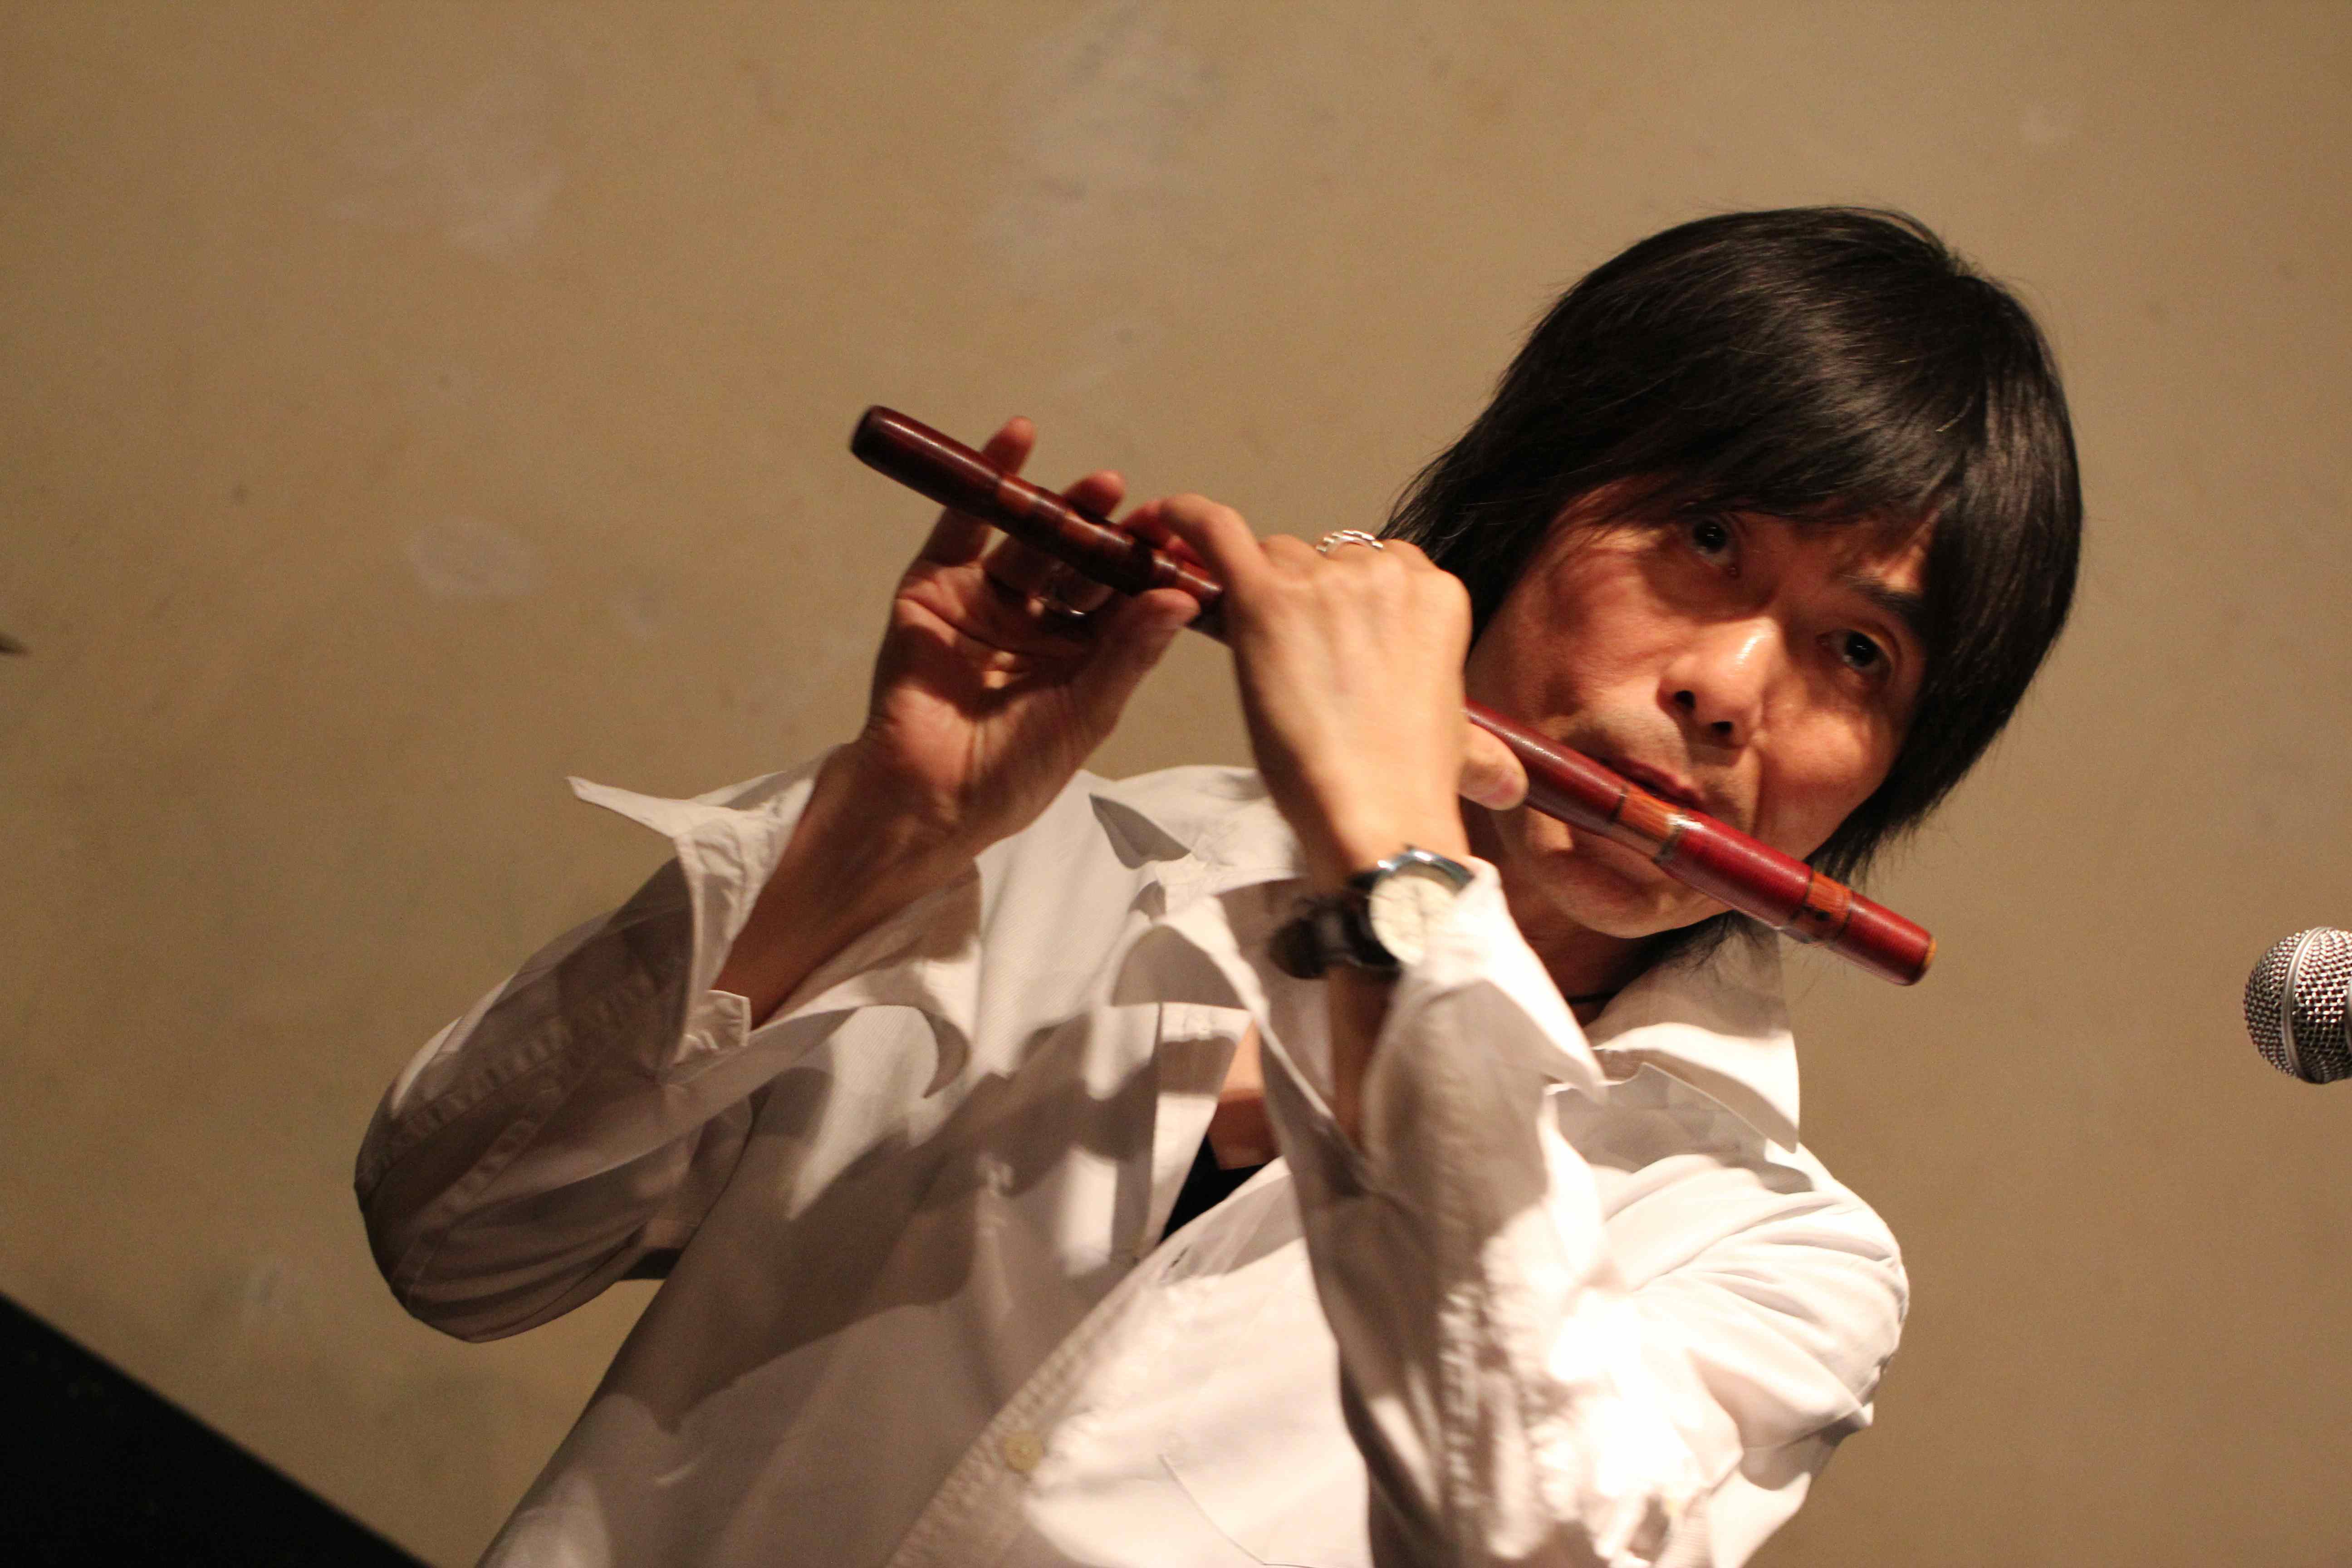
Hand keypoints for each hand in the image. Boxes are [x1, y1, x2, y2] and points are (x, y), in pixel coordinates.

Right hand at [846, 417, 1201, 864]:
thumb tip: (1182, 598)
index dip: (1149, 570)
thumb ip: (1131, 652)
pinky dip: (986, 483)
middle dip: (1111, 537)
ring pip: (1030, 542)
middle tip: (1148, 511)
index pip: (1120, 600)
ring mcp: (984, 604)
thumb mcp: (1087, 711)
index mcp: (1079, 659)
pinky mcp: (934, 589)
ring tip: (1107, 485)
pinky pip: (962, 527)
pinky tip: (1017, 440)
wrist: (929, 798)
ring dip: (1064, 507)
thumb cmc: (1011, 774)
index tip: (1184, 543)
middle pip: (1078, 565)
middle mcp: (1034, 625)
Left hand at [1147, 497, 1524, 889]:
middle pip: (1327, 558)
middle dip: (1310, 598)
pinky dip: (1188, 520)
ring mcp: (1325, 582)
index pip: (1382, 566)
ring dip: (1265, 591)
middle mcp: (1386, 573)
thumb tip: (1510, 780)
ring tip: (1261, 651)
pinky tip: (1167, 519)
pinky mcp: (1267, 598)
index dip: (1351, 601)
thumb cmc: (1408, 787)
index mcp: (1438, 593)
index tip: (1338, 636)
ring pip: (1278, 557)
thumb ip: (1478, 744)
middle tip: (1300, 661)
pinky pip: (1217, 533)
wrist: (1375, 815)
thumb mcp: (1457, 747)